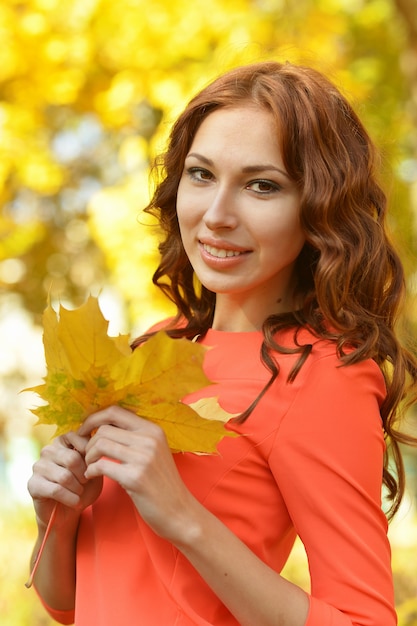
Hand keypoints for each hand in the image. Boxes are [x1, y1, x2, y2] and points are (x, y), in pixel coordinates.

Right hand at [27, 431, 102, 529]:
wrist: (69, 512)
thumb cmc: (83, 487)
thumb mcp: (94, 470)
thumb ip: (95, 456)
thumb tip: (97, 448)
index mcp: (63, 441)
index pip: (79, 438)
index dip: (90, 456)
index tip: (92, 468)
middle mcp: (48, 450)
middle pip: (72, 459)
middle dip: (83, 475)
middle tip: (85, 483)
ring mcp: (38, 466)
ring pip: (64, 476)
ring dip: (77, 489)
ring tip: (79, 493)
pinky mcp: (33, 484)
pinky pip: (56, 490)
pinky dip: (70, 498)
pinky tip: (74, 502)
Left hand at [79, 406, 198, 542]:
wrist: (179, 511)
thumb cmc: (162, 483)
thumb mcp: (154, 452)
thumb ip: (135, 438)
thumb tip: (105, 427)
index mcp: (153, 430)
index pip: (115, 411)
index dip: (94, 418)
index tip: (85, 431)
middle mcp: (149, 439)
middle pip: (104, 428)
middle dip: (89, 441)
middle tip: (86, 455)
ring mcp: (143, 457)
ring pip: (100, 444)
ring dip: (88, 456)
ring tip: (90, 466)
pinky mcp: (135, 477)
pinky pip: (101, 465)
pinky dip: (90, 470)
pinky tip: (92, 476)